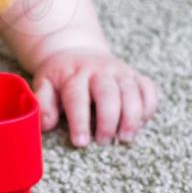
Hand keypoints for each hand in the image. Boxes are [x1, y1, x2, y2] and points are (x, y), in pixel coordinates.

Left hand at [32, 49, 159, 146]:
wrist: (75, 50)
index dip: (79, 121)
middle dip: (108, 121)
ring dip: (132, 117)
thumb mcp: (44, 84)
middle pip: (109, 94)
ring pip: (132, 92)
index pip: (77, 98)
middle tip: (103, 141)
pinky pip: (149, 89)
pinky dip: (149, 106)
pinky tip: (140, 122)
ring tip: (125, 137)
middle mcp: (99, 71)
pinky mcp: (135, 75)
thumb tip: (46, 124)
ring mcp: (120, 72)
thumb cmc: (60, 76)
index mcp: (74, 75)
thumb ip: (43, 103)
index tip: (81, 142)